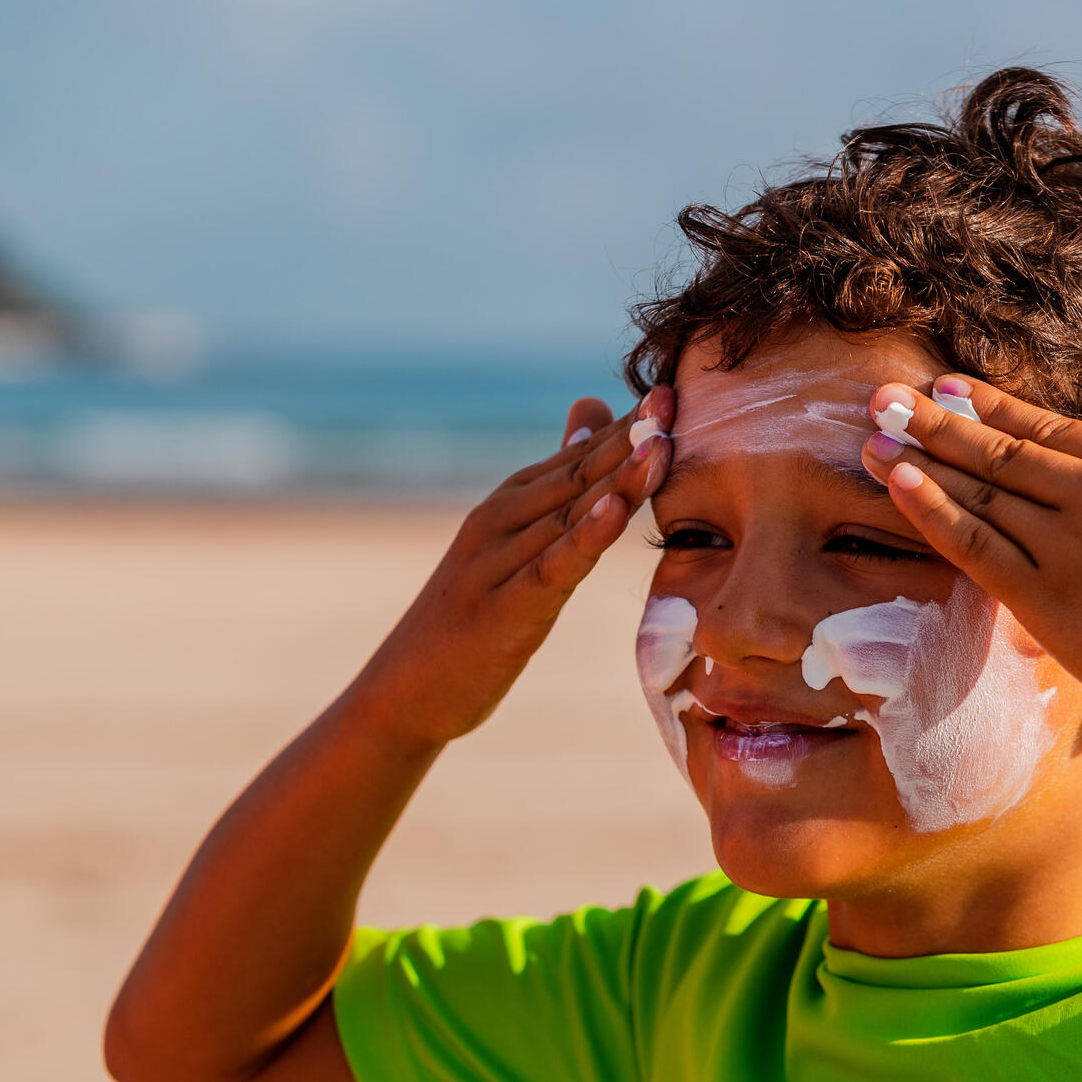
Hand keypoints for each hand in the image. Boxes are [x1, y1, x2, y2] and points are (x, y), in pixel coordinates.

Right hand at [350, 388, 673, 747]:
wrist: (405, 691)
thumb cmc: (472, 618)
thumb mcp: (517, 544)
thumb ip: (559, 481)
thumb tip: (593, 410)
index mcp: (512, 503)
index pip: (582, 455)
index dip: (630, 425)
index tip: (675, 390)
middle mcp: (503, 520)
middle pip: (580, 474)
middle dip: (630, 437)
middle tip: (674, 398)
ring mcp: (500, 562)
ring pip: (571, 513)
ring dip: (618, 477)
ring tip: (660, 441)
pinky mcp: (506, 608)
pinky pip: (552, 568)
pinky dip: (583, 538)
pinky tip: (613, 512)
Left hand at [858, 377, 1081, 755]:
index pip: (1052, 428)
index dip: (995, 406)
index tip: (951, 386)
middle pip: (1003, 449)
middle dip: (939, 421)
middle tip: (888, 397)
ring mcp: (1068, 543)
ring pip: (979, 490)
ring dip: (920, 457)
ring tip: (873, 431)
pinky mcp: (1047, 598)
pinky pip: (975, 544)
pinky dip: (931, 509)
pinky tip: (896, 481)